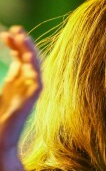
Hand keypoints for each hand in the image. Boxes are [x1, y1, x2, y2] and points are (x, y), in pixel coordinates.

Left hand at [0, 26, 41, 170]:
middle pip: (28, 61)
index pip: (20, 60)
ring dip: (30, 54)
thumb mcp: (1, 93)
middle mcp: (24, 87)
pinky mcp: (31, 102)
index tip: (6, 34)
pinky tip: (28, 59)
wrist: (0, 140)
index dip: (15, 46)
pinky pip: (38, 84)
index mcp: (15, 84)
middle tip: (16, 30)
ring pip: (35, 70)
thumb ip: (6, 80)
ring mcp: (29, 94)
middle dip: (24, 45)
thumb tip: (9, 63)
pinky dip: (35, 71)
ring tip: (22, 38)